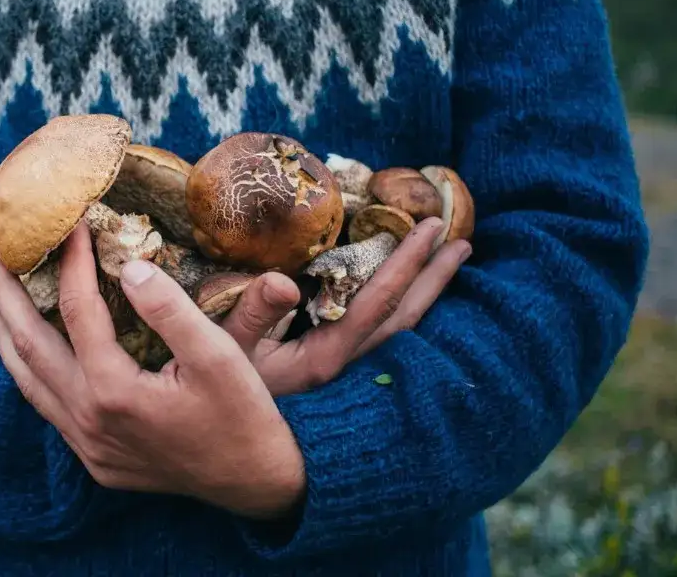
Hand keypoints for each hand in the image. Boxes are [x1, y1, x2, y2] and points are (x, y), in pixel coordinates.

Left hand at [0, 223, 305, 519]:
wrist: (257, 485)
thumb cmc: (244, 415)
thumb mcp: (219, 356)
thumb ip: (170, 309)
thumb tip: (127, 267)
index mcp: (114, 391)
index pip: (78, 310)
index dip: (72, 261)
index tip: (70, 224)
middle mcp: (88, 420)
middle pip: (30, 345)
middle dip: (5, 296)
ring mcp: (87, 445)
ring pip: (29, 381)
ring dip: (4, 336)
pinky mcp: (95, 459)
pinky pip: (47, 406)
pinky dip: (28, 371)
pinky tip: (25, 353)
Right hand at [222, 216, 470, 395]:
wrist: (225, 448)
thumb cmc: (215, 392)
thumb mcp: (222, 350)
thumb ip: (251, 313)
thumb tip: (283, 280)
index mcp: (325, 358)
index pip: (377, 302)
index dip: (406, 263)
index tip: (430, 228)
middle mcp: (345, 369)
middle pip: (404, 318)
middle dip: (433, 277)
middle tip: (461, 240)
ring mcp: (344, 375)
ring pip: (399, 332)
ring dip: (426, 295)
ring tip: (447, 263)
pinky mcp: (336, 377)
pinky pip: (383, 339)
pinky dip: (402, 312)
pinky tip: (408, 301)